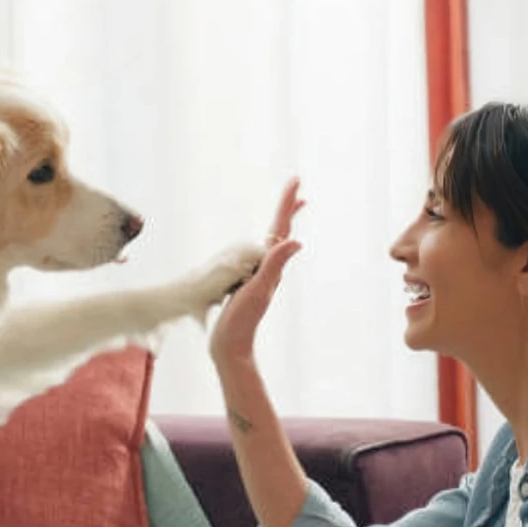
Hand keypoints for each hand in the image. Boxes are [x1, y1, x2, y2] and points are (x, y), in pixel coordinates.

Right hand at [209, 177, 304, 364]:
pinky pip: (259, 255)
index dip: (287, 203)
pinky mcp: (247, 284)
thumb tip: (296, 242)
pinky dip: (265, 242)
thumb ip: (275, 266)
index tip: (296, 180)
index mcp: (271, 265)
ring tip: (289, 208)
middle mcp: (268, 268)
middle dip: (288, 207)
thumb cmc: (243, 320)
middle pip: (281, 230)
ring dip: (281, 223)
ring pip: (272, 242)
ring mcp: (258, 276)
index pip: (282, 228)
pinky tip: (264, 246)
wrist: (231, 345)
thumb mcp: (259, 290)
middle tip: (296, 185)